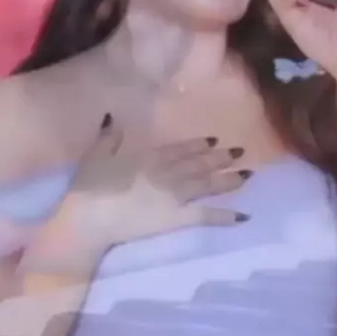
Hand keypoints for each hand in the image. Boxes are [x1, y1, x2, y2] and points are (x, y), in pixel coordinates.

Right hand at [60, 117, 250, 254]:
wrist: (90, 219)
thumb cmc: (89, 188)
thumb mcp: (95, 155)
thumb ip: (109, 136)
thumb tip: (114, 116)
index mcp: (150, 157)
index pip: (180, 149)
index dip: (198, 145)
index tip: (213, 140)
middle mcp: (168, 172)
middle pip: (200, 163)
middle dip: (221, 157)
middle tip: (240, 151)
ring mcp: (175, 195)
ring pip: (208, 184)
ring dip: (229, 179)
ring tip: (248, 174)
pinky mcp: (177, 218)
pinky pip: (206, 216)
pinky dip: (225, 216)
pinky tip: (244, 216)